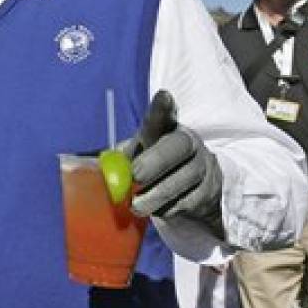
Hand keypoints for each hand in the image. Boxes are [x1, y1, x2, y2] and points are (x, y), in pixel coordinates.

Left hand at [125, 90, 224, 236]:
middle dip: (156, 161)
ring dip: (156, 195)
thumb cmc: (154, 166)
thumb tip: (100, 166)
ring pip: (182, 181)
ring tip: (136, 205)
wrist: (194, 189)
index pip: (164, 115)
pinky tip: (157, 210)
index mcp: (167, 129)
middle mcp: (189, 143)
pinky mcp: (208, 194)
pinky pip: (184, 204)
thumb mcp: (139, 155)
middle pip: (176, 148)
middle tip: (135, 175)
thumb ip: (121, 157)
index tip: (163, 96)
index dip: (163, 107)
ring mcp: (202, 168)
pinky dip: (166, 210)